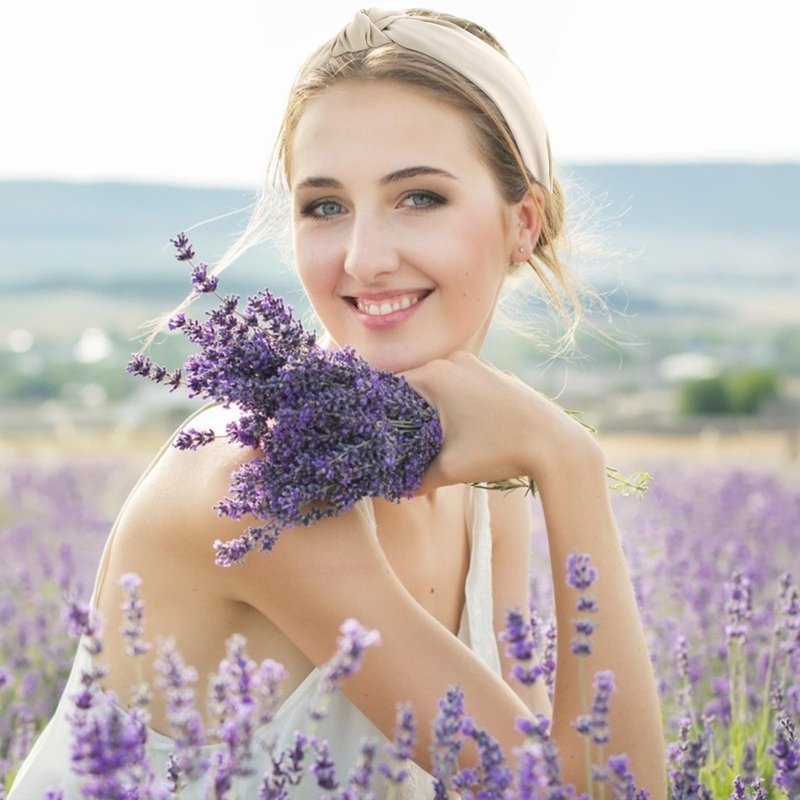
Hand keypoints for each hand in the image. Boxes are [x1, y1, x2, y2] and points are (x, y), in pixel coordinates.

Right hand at [399, 351, 597, 494]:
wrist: (556, 445)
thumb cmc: (499, 451)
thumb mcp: (449, 469)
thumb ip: (415, 479)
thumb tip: (393, 489)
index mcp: (436, 375)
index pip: (391, 388)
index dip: (380, 413)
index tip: (379, 435)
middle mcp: (455, 361)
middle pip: (415, 386)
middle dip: (407, 413)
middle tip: (402, 442)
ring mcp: (480, 365)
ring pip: (442, 386)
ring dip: (434, 410)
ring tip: (433, 439)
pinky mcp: (498, 376)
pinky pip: (466, 387)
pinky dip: (458, 405)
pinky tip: (465, 431)